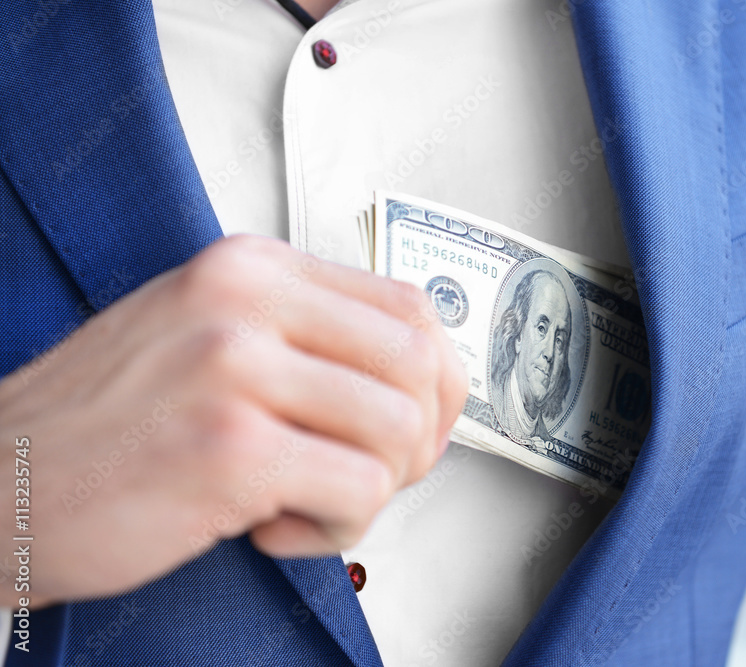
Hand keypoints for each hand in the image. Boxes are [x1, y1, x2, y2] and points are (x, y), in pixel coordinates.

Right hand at [0, 235, 466, 607]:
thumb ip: (305, 340)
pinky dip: (338, 528)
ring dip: (373, 489)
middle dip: (418, 440)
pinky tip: (275, 526)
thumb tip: (414, 378)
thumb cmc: (106, 422)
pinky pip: (360, 490)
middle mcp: (245, 301)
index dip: (436, 381)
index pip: (408, 307)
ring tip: (308, 500)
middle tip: (369, 473)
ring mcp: (235, 367)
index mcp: (250, 268)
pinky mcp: (230, 447)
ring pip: (400, 430)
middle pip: (420, 364)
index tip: (415, 425)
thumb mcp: (206, 336)